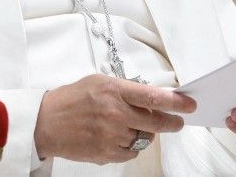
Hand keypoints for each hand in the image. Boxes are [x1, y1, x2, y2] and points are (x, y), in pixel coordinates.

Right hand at [34, 74, 195, 164]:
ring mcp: (111, 135)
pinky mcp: (107, 153)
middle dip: (172, 123)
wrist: (47, 122)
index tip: (188, 104)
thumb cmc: (72, 99)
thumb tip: (151, 97)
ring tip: (126, 125)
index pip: (152, 97)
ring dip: (142, 133)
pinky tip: (117, 137)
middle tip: (177, 122)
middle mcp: (115, 113)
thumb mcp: (98, 82)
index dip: (175, 102)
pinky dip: (130, 146)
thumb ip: (125, 89)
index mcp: (113, 90)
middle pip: (156, 123)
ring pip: (144, 138)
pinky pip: (131, 152)